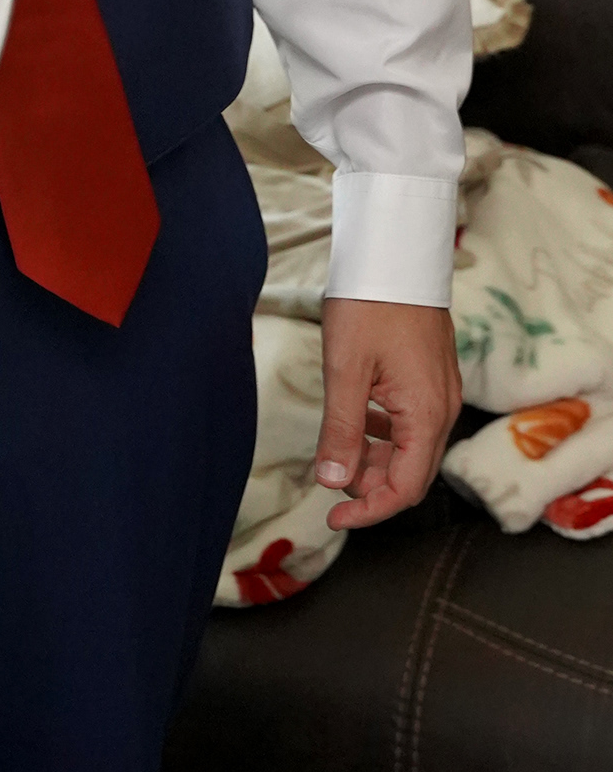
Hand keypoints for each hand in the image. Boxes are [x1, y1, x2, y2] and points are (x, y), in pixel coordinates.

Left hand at [316, 299, 462, 530]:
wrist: (394, 253)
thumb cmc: (369, 304)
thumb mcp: (345, 370)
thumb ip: (342, 430)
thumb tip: (333, 481)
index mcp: (426, 415)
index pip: (405, 489)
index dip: (369, 510)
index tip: (333, 517)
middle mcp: (442, 409)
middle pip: (411, 473)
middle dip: (370, 485)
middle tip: (329, 478)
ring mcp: (440, 391)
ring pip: (410, 448)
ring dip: (375, 458)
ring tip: (338, 448)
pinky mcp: (430, 376)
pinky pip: (411, 422)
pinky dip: (384, 431)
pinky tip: (357, 417)